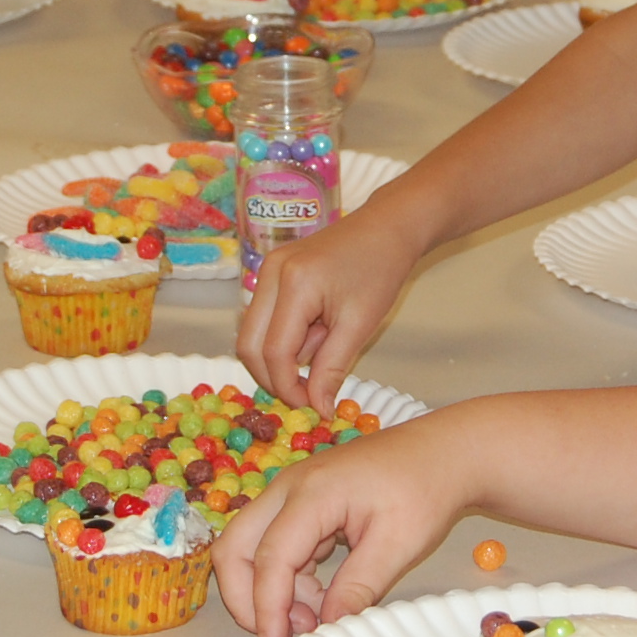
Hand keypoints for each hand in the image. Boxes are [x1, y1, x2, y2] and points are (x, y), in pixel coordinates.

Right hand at [214, 414, 473, 636]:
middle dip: (245, 598)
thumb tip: (327, 631)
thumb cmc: (425, 488)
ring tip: (312, 621)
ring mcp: (291, 494)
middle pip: (235, 547)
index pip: (271, 558)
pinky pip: (275, 545)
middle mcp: (288, 488)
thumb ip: (358, 588)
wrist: (442, 451)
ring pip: (251, 548)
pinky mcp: (301, 504)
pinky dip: (286, 578)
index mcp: (312, 493)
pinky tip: (319, 600)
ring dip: (269, 590)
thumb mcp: (398, 544)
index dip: (267, 609)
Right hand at [237, 201, 423, 413]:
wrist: (387, 227)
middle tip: (307, 395)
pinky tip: (318, 332)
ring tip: (324, 347)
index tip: (311, 408)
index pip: (274, 351)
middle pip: (249, 344)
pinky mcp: (272, 271)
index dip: (288, 387)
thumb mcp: (360, 324)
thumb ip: (332, 368)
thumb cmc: (381, 270)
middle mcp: (270, 273)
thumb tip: (316, 409)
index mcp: (294, 284)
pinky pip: (265, 317)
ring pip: (253, 333)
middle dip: (273, 377)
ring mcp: (267, 269)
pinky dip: (284, 338)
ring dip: (280, 357)